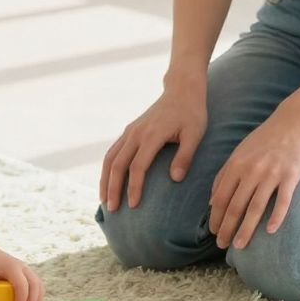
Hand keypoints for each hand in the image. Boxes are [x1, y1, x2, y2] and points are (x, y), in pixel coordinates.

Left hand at [0, 240, 42, 300]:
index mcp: (11, 266)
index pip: (22, 284)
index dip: (22, 299)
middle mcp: (21, 267)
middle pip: (35, 284)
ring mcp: (25, 269)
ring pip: (39, 285)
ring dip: (37, 300)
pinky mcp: (25, 274)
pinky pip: (36, 285)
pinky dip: (36, 296)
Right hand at [100, 84, 206, 211]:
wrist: (181, 90)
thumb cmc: (191, 114)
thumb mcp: (195, 134)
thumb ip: (185, 156)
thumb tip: (175, 179)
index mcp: (152, 135)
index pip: (137, 166)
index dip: (134, 187)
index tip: (133, 205)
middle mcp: (136, 133)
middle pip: (118, 164)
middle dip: (113, 188)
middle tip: (111, 210)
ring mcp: (130, 131)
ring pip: (110, 158)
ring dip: (105, 179)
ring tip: (104, 200)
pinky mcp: (129, 131)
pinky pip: (112, 151)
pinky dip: (107, 168)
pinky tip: (108, 182)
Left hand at [208, 106, 299, 250]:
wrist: (293, 122)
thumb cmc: (265, 139)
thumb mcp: (240, 152)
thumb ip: (225, 174)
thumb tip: (212, 200)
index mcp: (237, 164)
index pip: (221, 197)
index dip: (216, 217)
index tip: (214, 233)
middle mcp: (251, 170)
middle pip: (235, 205)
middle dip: (227, 228)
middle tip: (222, 246)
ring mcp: (271, 173)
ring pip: (255, 207)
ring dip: (246, 229)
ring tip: (240, 245)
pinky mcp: (291, 175)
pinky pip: (283, 200)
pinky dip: (276, 216)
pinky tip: (270, 231)